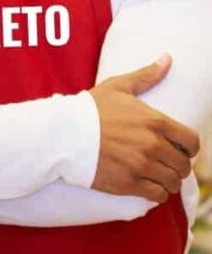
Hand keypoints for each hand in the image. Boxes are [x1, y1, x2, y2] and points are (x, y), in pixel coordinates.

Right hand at [90, 55, 198, 202]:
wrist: (61, 134)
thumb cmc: (88, 109)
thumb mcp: (117, 87)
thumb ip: (146, 76)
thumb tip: (168, 58)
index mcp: (155, 122)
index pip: (192, 142)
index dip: (189, 147)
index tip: (180, 149)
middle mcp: (152, 145)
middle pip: (183, 165)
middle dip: (177, 164)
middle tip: (165, 162)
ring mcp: (141, 166)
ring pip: (172, 181)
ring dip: (168, 180)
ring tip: (158, 175)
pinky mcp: (129, 184)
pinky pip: (157, 195)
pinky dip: (156, 192)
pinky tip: (148, 186)